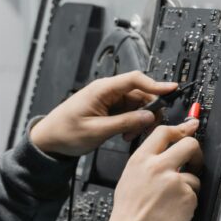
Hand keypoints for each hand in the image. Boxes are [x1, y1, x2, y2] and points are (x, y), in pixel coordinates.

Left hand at [29, 71, 178, 157]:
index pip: (135, 79)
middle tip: (151, 127)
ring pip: (135, 105)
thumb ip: (125, 123)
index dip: (156, 84)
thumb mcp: (97, 131)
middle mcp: (106, 91)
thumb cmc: (65, 133)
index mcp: (102, 89)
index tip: (172, 89)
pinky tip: (126, 135)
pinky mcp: (107, 109)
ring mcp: (107, 100)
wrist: (48, 140)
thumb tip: (148, 117)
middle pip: (139, 93)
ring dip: (139, 120)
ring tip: (131, 136)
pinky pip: (128, 112)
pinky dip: (131, 123)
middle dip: (149, 110)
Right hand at [109, 118, 203, 220]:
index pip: (164, 132)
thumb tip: (164, 154)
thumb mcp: (129, 178)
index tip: (189, 128)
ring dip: (188, 186)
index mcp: (141, 160)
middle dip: (195, 152)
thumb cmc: (129, 213)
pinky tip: (174, 209)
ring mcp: (175, 181)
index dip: (180, 129)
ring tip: (172, 200)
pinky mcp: (187, 196)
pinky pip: (194, 194)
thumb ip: (147, 162)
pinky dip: (188, 202)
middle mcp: (159, 166)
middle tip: (194, 160)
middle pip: (189, 144)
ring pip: (194, 175)